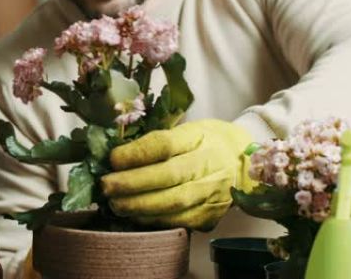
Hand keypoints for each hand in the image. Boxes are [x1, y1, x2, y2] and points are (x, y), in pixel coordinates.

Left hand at [101, 119, 252, 230]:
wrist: (244, 162)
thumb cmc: (206, 142)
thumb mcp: (185, 129)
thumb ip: (154, 141)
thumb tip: (116, 155)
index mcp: (199, 137)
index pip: (165, 145)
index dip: (136, 154)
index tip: (112, 159)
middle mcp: (210, 164)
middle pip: (168, 176)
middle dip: (132, 184)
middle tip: (106, 186)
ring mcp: (213, 192)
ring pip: (174, 203)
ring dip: (139, 206)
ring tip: (115, 203)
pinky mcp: (212, 215)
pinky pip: (179, 220)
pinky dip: (154, 220)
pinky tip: (135, 215)